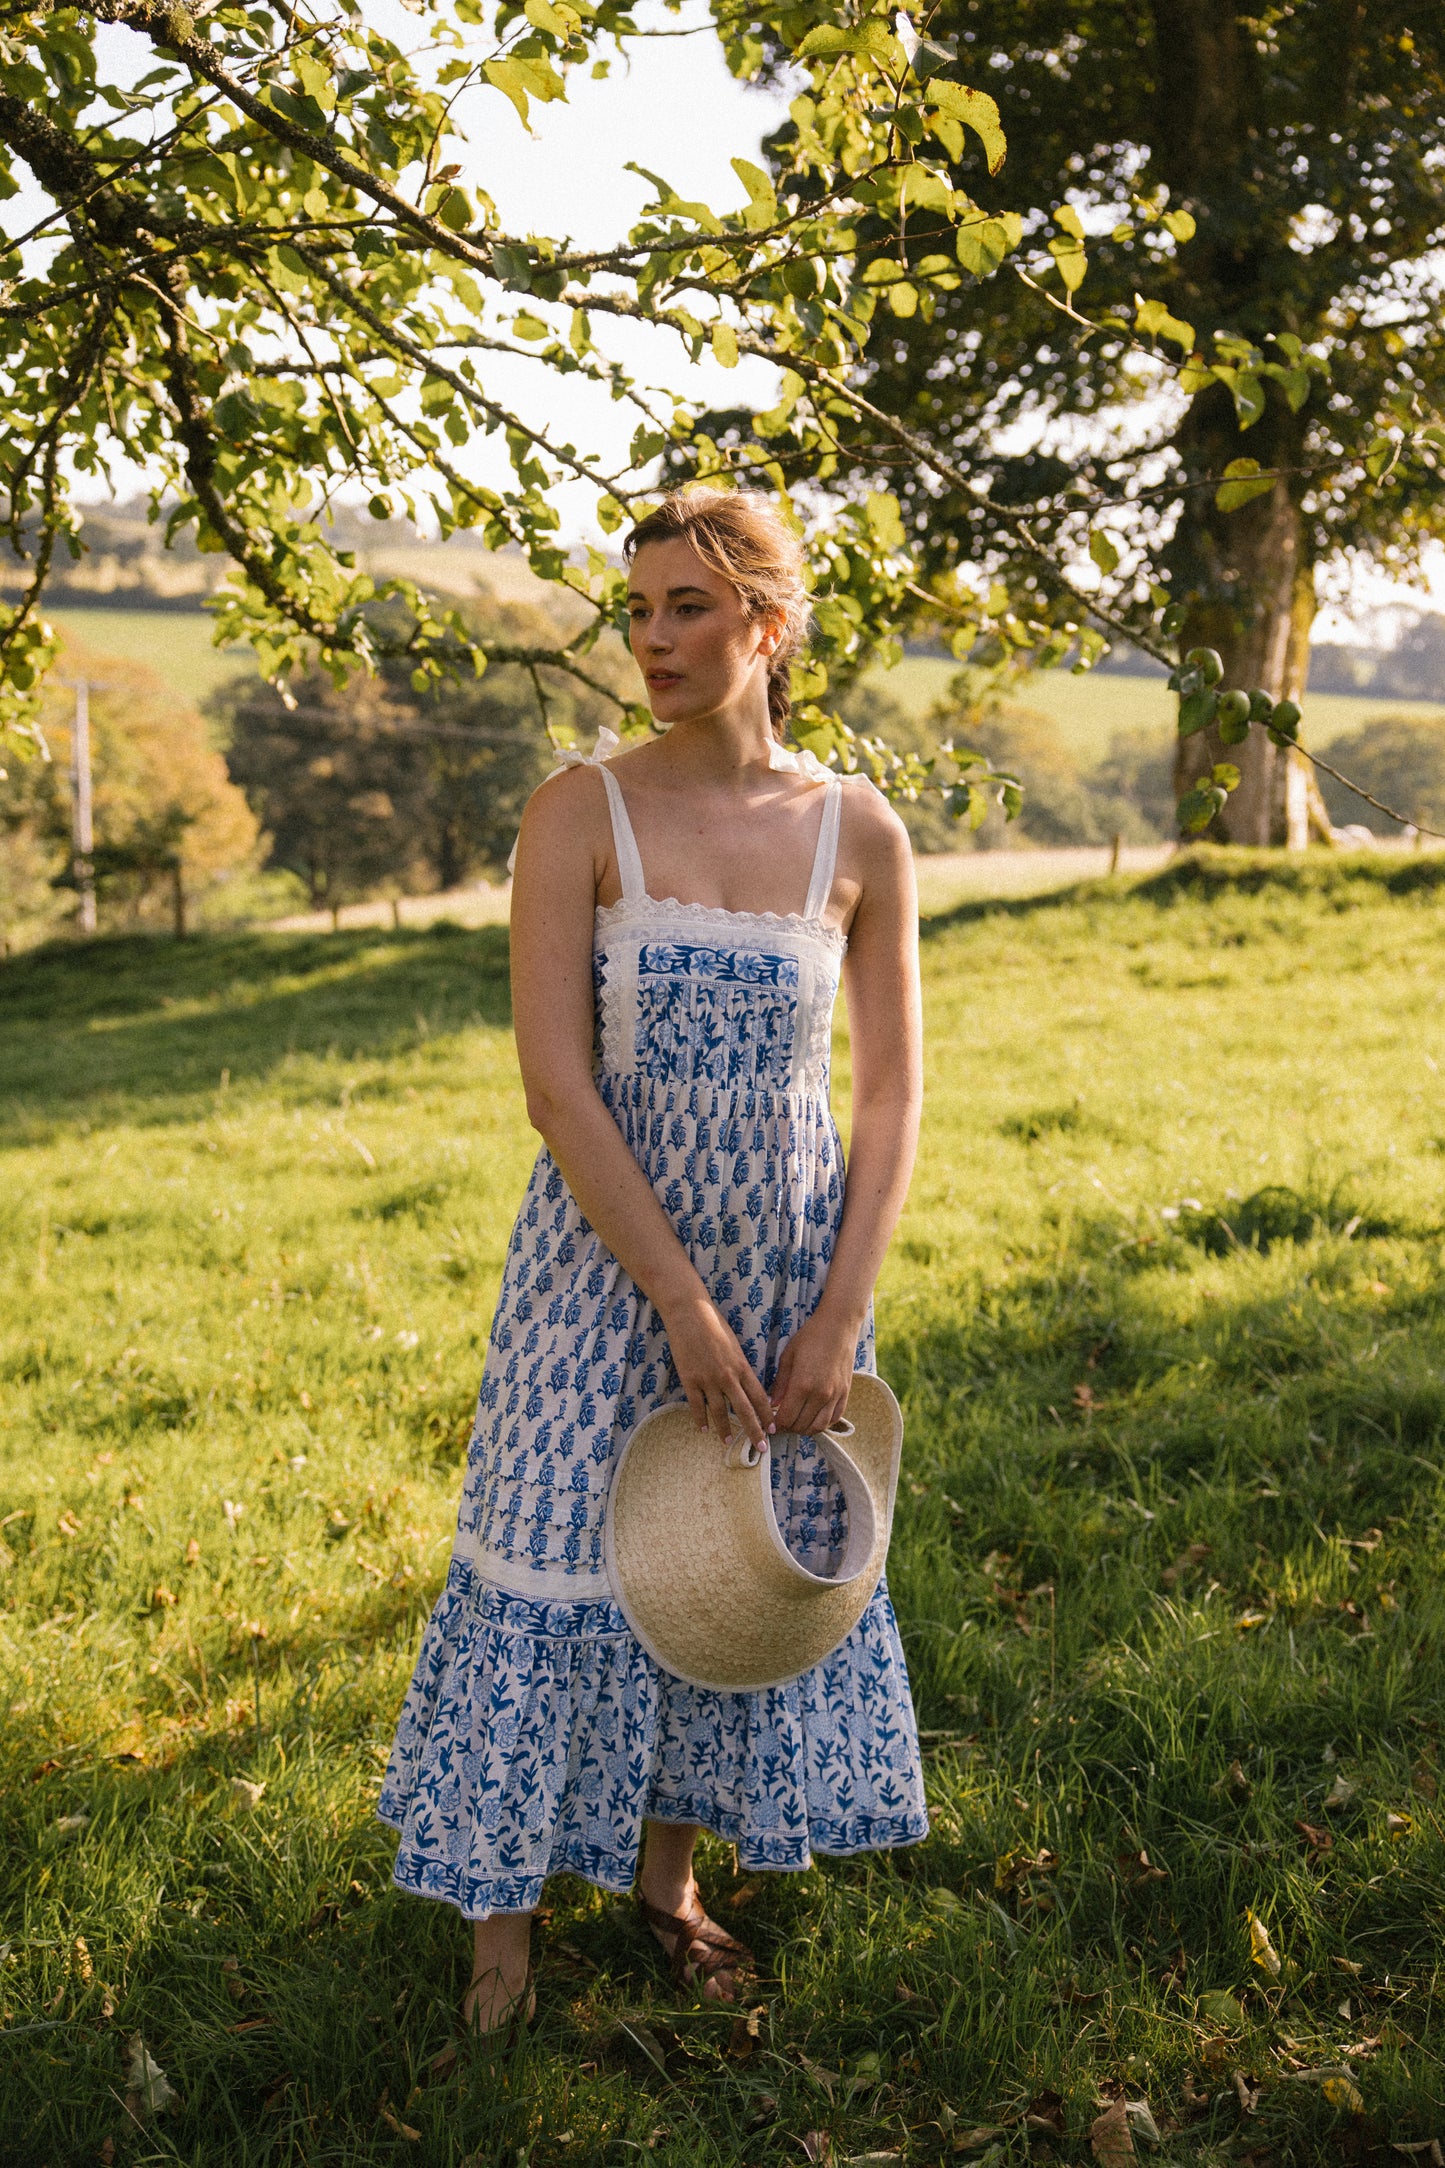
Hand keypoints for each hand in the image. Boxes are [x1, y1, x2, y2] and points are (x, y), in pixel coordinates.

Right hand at [664, 1297, 773, 1445]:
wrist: (689, 1313)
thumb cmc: (714, 1324)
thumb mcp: (735, 1345)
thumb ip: (740, 1366)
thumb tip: (745, 1385)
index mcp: (742, 1366)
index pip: (759, 1397)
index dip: (767, 1416)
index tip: (773, 1429)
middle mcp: (727, 1376)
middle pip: (744, 1410)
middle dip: (754, 1431)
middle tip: (761, 1448)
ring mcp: (707, 1379)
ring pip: (719, 1412)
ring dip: (725, 1430)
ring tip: (728, 1442)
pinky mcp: (689, 1379)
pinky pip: (696, 1405)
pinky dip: (700, 1420)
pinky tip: (703, 1430)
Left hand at [769, 1311, 860, 1436]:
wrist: (839, 1325)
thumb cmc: (811, 1337)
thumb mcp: (788, 1356)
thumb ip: (780, 1384)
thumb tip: (772, 1404)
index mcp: (802, 1385)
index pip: (786, 1418)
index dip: (776, 1425)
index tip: (770, 1424)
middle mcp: (820, 1394)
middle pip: (801, 1425)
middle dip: (788, 1428)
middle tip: (781, 1423)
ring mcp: (835, 1395)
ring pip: (819, 1427)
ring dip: (805, 1429)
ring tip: (796, 1423)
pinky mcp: (846, 1393)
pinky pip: (834, 1418)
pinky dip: (823, 1424)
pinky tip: (813, 1417)